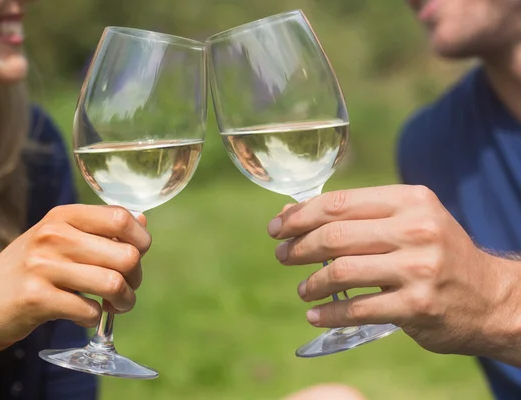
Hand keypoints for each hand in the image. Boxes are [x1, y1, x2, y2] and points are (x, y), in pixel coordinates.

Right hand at [0, 204, 150, 355]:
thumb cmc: (28, 272)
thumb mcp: (58, 240)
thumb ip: (98, 230)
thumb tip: (142, 220)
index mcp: (62, 216)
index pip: (121, 218)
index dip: (141, 240)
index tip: (137, 256)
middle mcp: (52, 235)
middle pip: (126, 255)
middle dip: (136, 278)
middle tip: (126, 289)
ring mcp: (41, 267)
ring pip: (114, 283)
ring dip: (124, 302)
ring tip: (114, 306)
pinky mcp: (36, 299)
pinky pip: (90, 311)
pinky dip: (95, 318)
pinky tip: (84, 315)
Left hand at [267, 185, 520, 357]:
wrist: (491, 297)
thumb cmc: (436, 254)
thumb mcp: (408, 221)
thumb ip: (356, 216)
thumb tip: (291, 214)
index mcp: (410, 200)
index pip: (339, 203)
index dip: (300, 215)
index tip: (277, 227)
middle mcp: (416, 229)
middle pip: (335, 235)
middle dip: (298, 247)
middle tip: (281, 255)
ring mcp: (418, 269)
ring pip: (341, 271)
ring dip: (311, 282)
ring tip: (303, 288)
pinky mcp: (418, 306)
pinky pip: (358, 309)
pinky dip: (329, 313)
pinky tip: (315, 314)